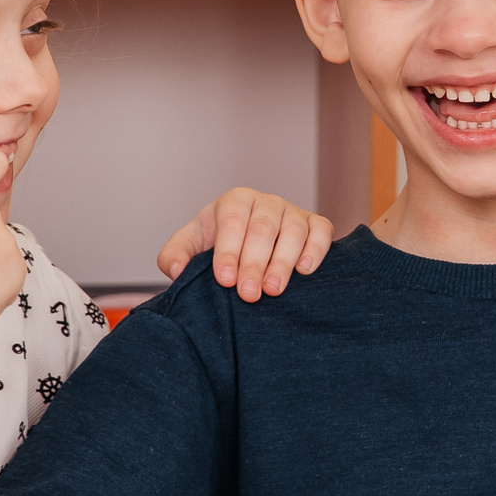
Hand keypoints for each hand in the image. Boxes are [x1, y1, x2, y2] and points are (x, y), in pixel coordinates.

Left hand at [155, 188, 333, 300]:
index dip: (229, 251)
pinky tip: (305, 271)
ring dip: (284, 261)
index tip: (225, 280)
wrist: (250, 245)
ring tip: (274, 290)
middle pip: (264, 228)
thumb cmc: (220, 245)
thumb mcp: (192, 247)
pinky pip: (321, 231)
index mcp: (235, 201)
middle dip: (255, 263)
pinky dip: (316, 249)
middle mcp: (266, 202)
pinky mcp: (316, 224)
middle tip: (249, 293)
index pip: (233, 222)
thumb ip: (175, 256)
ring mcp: (293, 211)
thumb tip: (176, 270)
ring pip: (293, 230)